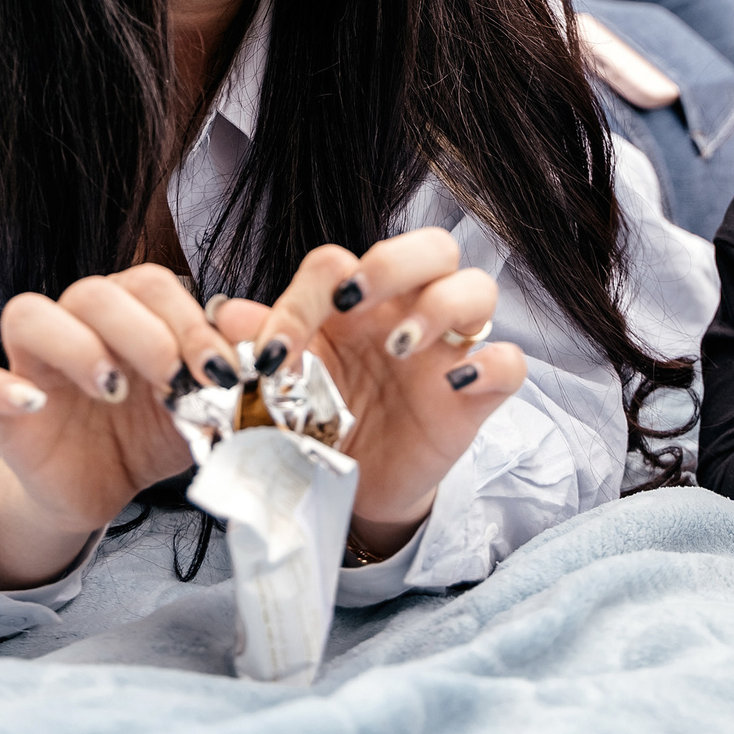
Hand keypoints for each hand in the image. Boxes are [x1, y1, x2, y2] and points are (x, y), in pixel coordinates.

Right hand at [0, 263, 244, 590]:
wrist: (101, 490)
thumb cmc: (150, 433)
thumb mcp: (200, 405)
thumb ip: (232, 369)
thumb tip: (265, 338)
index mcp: (128, 315)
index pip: (151, 285)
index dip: (188, 320)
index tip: (220, 369)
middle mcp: (76, 325)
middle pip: (96, 293)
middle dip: (143, 330)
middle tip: (175, 378)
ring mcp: (29, 362)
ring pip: (29, 314)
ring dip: (74, 343)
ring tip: (114, 388)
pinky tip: (33, 403)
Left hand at [210, 228, 525, 560]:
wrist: (353, 487)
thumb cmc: (321, 421)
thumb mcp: (283, 389)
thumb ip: (260, 347)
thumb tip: (223, 313)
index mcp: (356, 302)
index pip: (339, 264)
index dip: (302, 299)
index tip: (272, 353)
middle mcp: (408, 311)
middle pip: (432, 246)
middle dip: (395, 262)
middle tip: (356, 301)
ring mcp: (448, 349)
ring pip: (478, 288)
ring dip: (441, 306)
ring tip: (399, 347)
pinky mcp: (476, 396)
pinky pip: (510, 362)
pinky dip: (492, 364)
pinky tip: (456, 382)